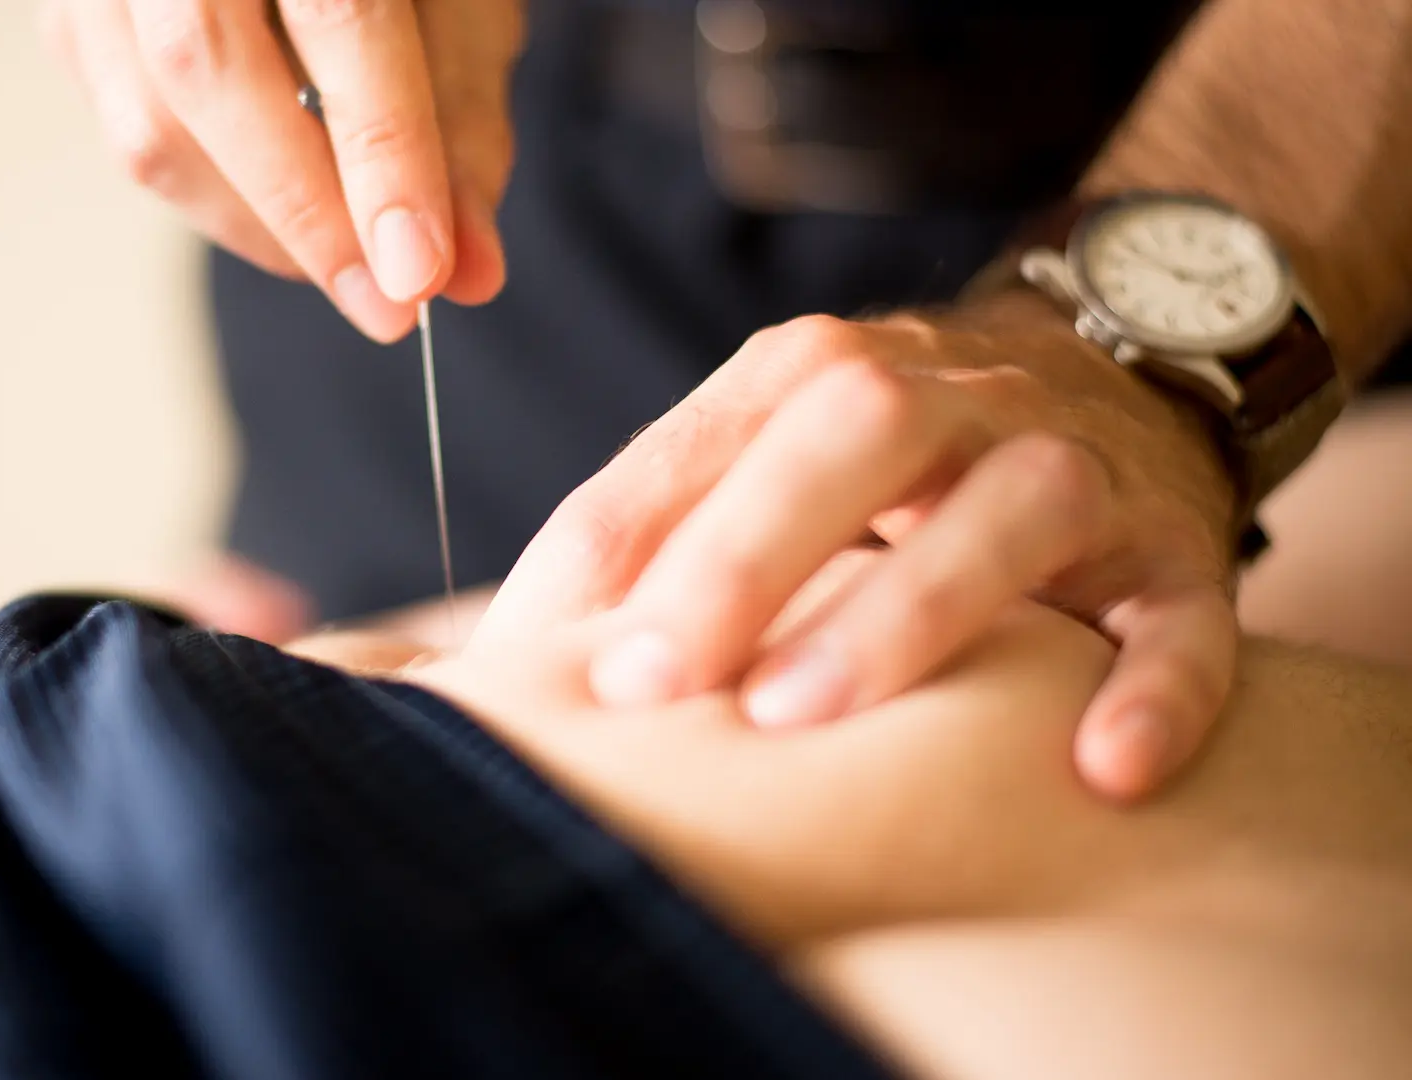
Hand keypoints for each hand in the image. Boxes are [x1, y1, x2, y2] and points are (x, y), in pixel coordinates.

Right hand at [39, 0, 524, 340]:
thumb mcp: (456, 8)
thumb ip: (461, 123)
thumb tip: (468, 273)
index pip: (339, 14)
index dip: (383, 156)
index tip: (419, 271)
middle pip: (206, 70)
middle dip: (306, 215)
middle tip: (386, 306)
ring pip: (149, 125)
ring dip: (259, 225)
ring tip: (345, 259)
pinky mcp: (68, 20)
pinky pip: (128, 135)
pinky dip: (216, 198)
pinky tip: (283, 208)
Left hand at [477, 291, 1242, 801]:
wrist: (1104, 372)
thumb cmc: (878, 460)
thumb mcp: (762, 450)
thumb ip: (650, 526)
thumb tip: (482, 658)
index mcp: (816, 370)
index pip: (706, 442)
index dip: (627, 549)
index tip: (551, 656)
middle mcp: (950, 396)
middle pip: (854, 436)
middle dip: (746, 553)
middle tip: (656, 680)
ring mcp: (1072, 465)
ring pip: (1012, 509)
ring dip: (909, 608)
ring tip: (802, 714)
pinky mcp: (1175, 546)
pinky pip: (1183, 611)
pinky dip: (1156, 685)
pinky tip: (1102, 766)